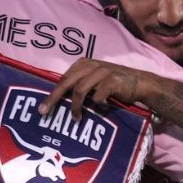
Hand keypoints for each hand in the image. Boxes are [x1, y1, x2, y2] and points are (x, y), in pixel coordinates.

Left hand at [39, 59, 155, 119]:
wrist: (140, 83)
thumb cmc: (114, 84)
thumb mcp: (95, 79)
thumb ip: (81, 83)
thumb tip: (60, 97)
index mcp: (84, 63)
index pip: (63, 78)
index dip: (52, 93)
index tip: (43, 108)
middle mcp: (91, 65)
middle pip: (67, 82)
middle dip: (54, 98)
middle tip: (45, 112)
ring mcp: (102, 72)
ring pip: (80, 91)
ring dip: (77, 107)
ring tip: (76, 118)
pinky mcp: (113, 81)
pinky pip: (98, 97)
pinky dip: (98, 105)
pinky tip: (103, 108)